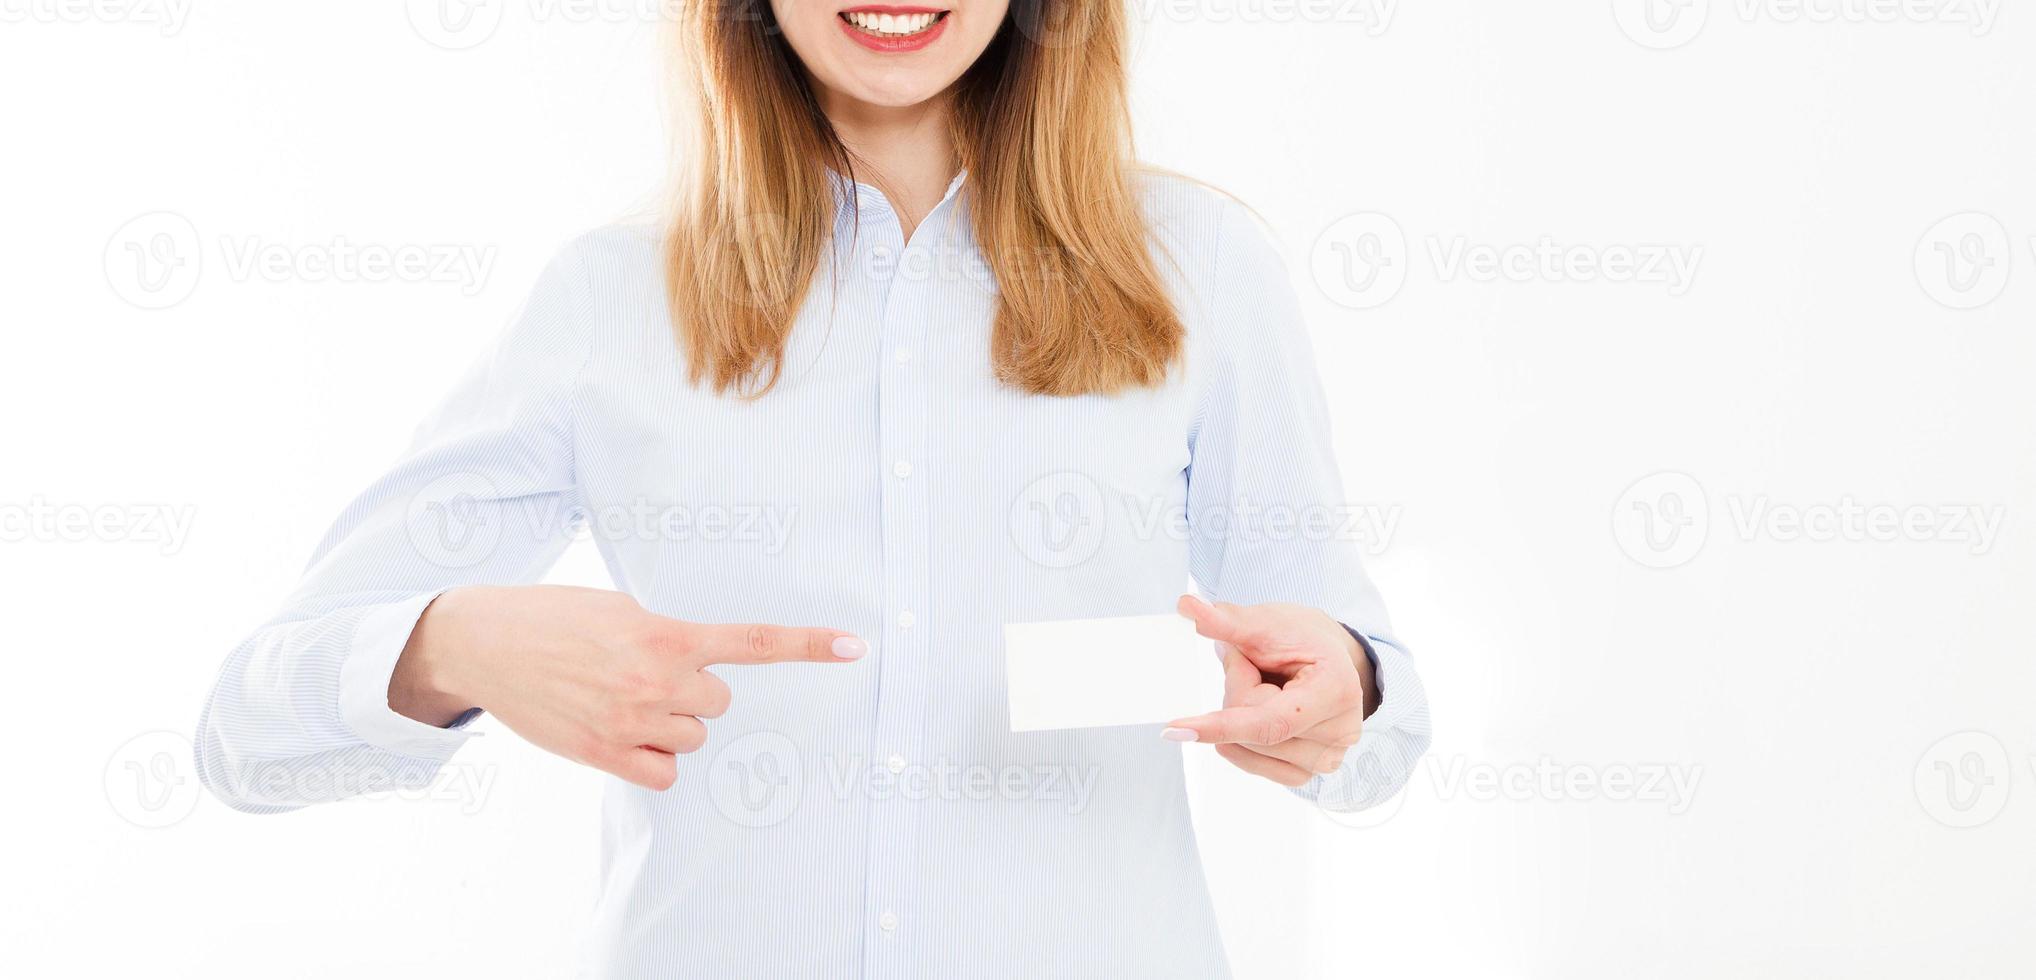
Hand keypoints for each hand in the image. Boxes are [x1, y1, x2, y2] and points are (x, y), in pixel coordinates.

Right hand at [389, 585, 864, 789]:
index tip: (856, 647)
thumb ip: (667, 633)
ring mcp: (631, 719)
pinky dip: (652, 759)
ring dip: (669, 725)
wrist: (486, 642)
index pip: (752, 643)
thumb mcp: (619, 608)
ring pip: (692, 739)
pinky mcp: (603, 752)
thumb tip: (697, 658)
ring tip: (622, 700)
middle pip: (718, 705)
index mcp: (665, 633)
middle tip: (646, 675)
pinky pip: (663, 772)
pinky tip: (622, 735)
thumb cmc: (556, 618)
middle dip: (693, 693)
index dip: (808, 646)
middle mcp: (656, 678)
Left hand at [1162, 594, 1375, 787]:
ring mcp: (1325, 760)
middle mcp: (1339, 733)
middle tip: (1255, 666)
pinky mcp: (1306, 773)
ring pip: (1243, 748)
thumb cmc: (1300, 638)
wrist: (1325, 657)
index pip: (1270, 722)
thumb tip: (1187, 606)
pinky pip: (1248, 761)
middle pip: (1251, 731)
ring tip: (1268, 688)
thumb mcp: (1266, 622)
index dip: (1221, 725)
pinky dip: (1240, 737)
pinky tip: (1262, 712)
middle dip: (1237, 692)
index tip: (1175, 729)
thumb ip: (1228, 620)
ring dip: (1239, 715)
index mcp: (1337, 691)